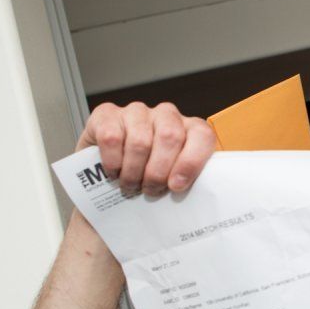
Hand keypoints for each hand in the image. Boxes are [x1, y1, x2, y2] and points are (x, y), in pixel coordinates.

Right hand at [78, 101, 216, 195]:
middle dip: (158, 172)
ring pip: (140, 141)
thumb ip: (186, 181)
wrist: (108, 168)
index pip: (202, 135)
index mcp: (190, 128)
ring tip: (131, 185)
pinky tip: (114, 172)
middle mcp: (166, 115)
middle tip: (150, 190)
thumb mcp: (173, 178)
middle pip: (170, 137)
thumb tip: (189, 197)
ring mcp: (137, 112)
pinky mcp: (107, 114)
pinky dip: (113, 163)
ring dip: (134, 172)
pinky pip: (112, 138)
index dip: (191, 162)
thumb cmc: (148, 174)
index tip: (176, 186)